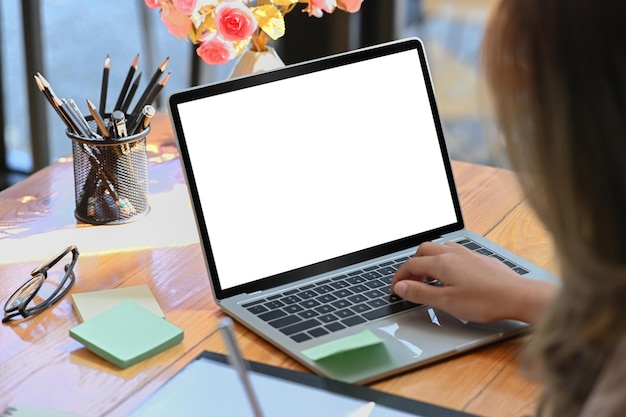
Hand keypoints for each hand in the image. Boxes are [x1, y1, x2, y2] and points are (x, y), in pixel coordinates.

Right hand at [391, 241, 556, 323]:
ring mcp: (467, 254)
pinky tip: (451, 275)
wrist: (517, 295)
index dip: (399, 277)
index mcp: (441, 263)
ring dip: (428, 261)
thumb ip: (420, 293)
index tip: (395, 288)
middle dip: (412, 265)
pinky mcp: (479, 258)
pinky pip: (454, 252)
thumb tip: (401, 287)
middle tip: (410, 283)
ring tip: (429, 278)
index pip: (411, 265)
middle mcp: (452, 253)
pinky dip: (444, 261)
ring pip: (439, 248)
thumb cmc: (485, 300)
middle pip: (422, 251)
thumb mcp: (447, 302)